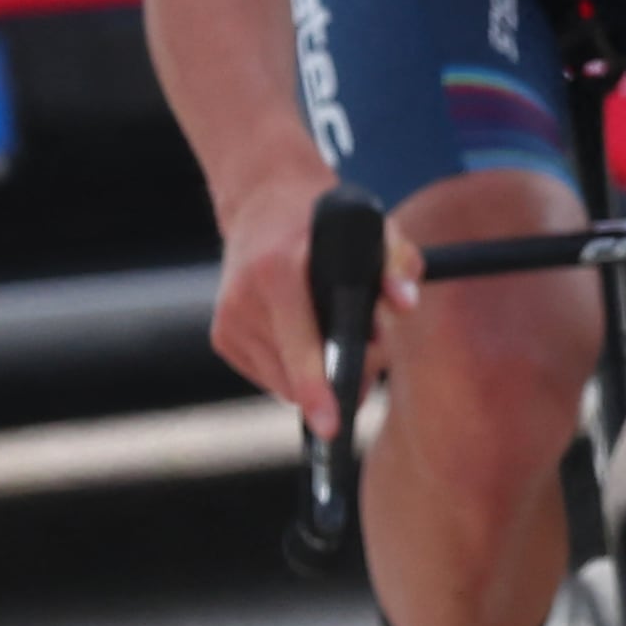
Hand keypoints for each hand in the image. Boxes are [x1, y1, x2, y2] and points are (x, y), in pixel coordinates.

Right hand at [211, 167, 406, 432]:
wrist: (264, 202)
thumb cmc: (329, 221)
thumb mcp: (376, 230)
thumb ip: (398, 264)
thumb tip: (404, 303)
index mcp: (278, 271)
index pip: (300, 343)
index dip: (319, 387)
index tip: (332, 424)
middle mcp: (244, 298)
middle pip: (295, 375)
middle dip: (336, 381)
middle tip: (370, 355)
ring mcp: (228, 319)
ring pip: (281, 383)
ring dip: (315, 377)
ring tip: (338, 336)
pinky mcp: (221, 334)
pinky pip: (267, 375)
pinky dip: (293, 368)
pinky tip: (306, 335)